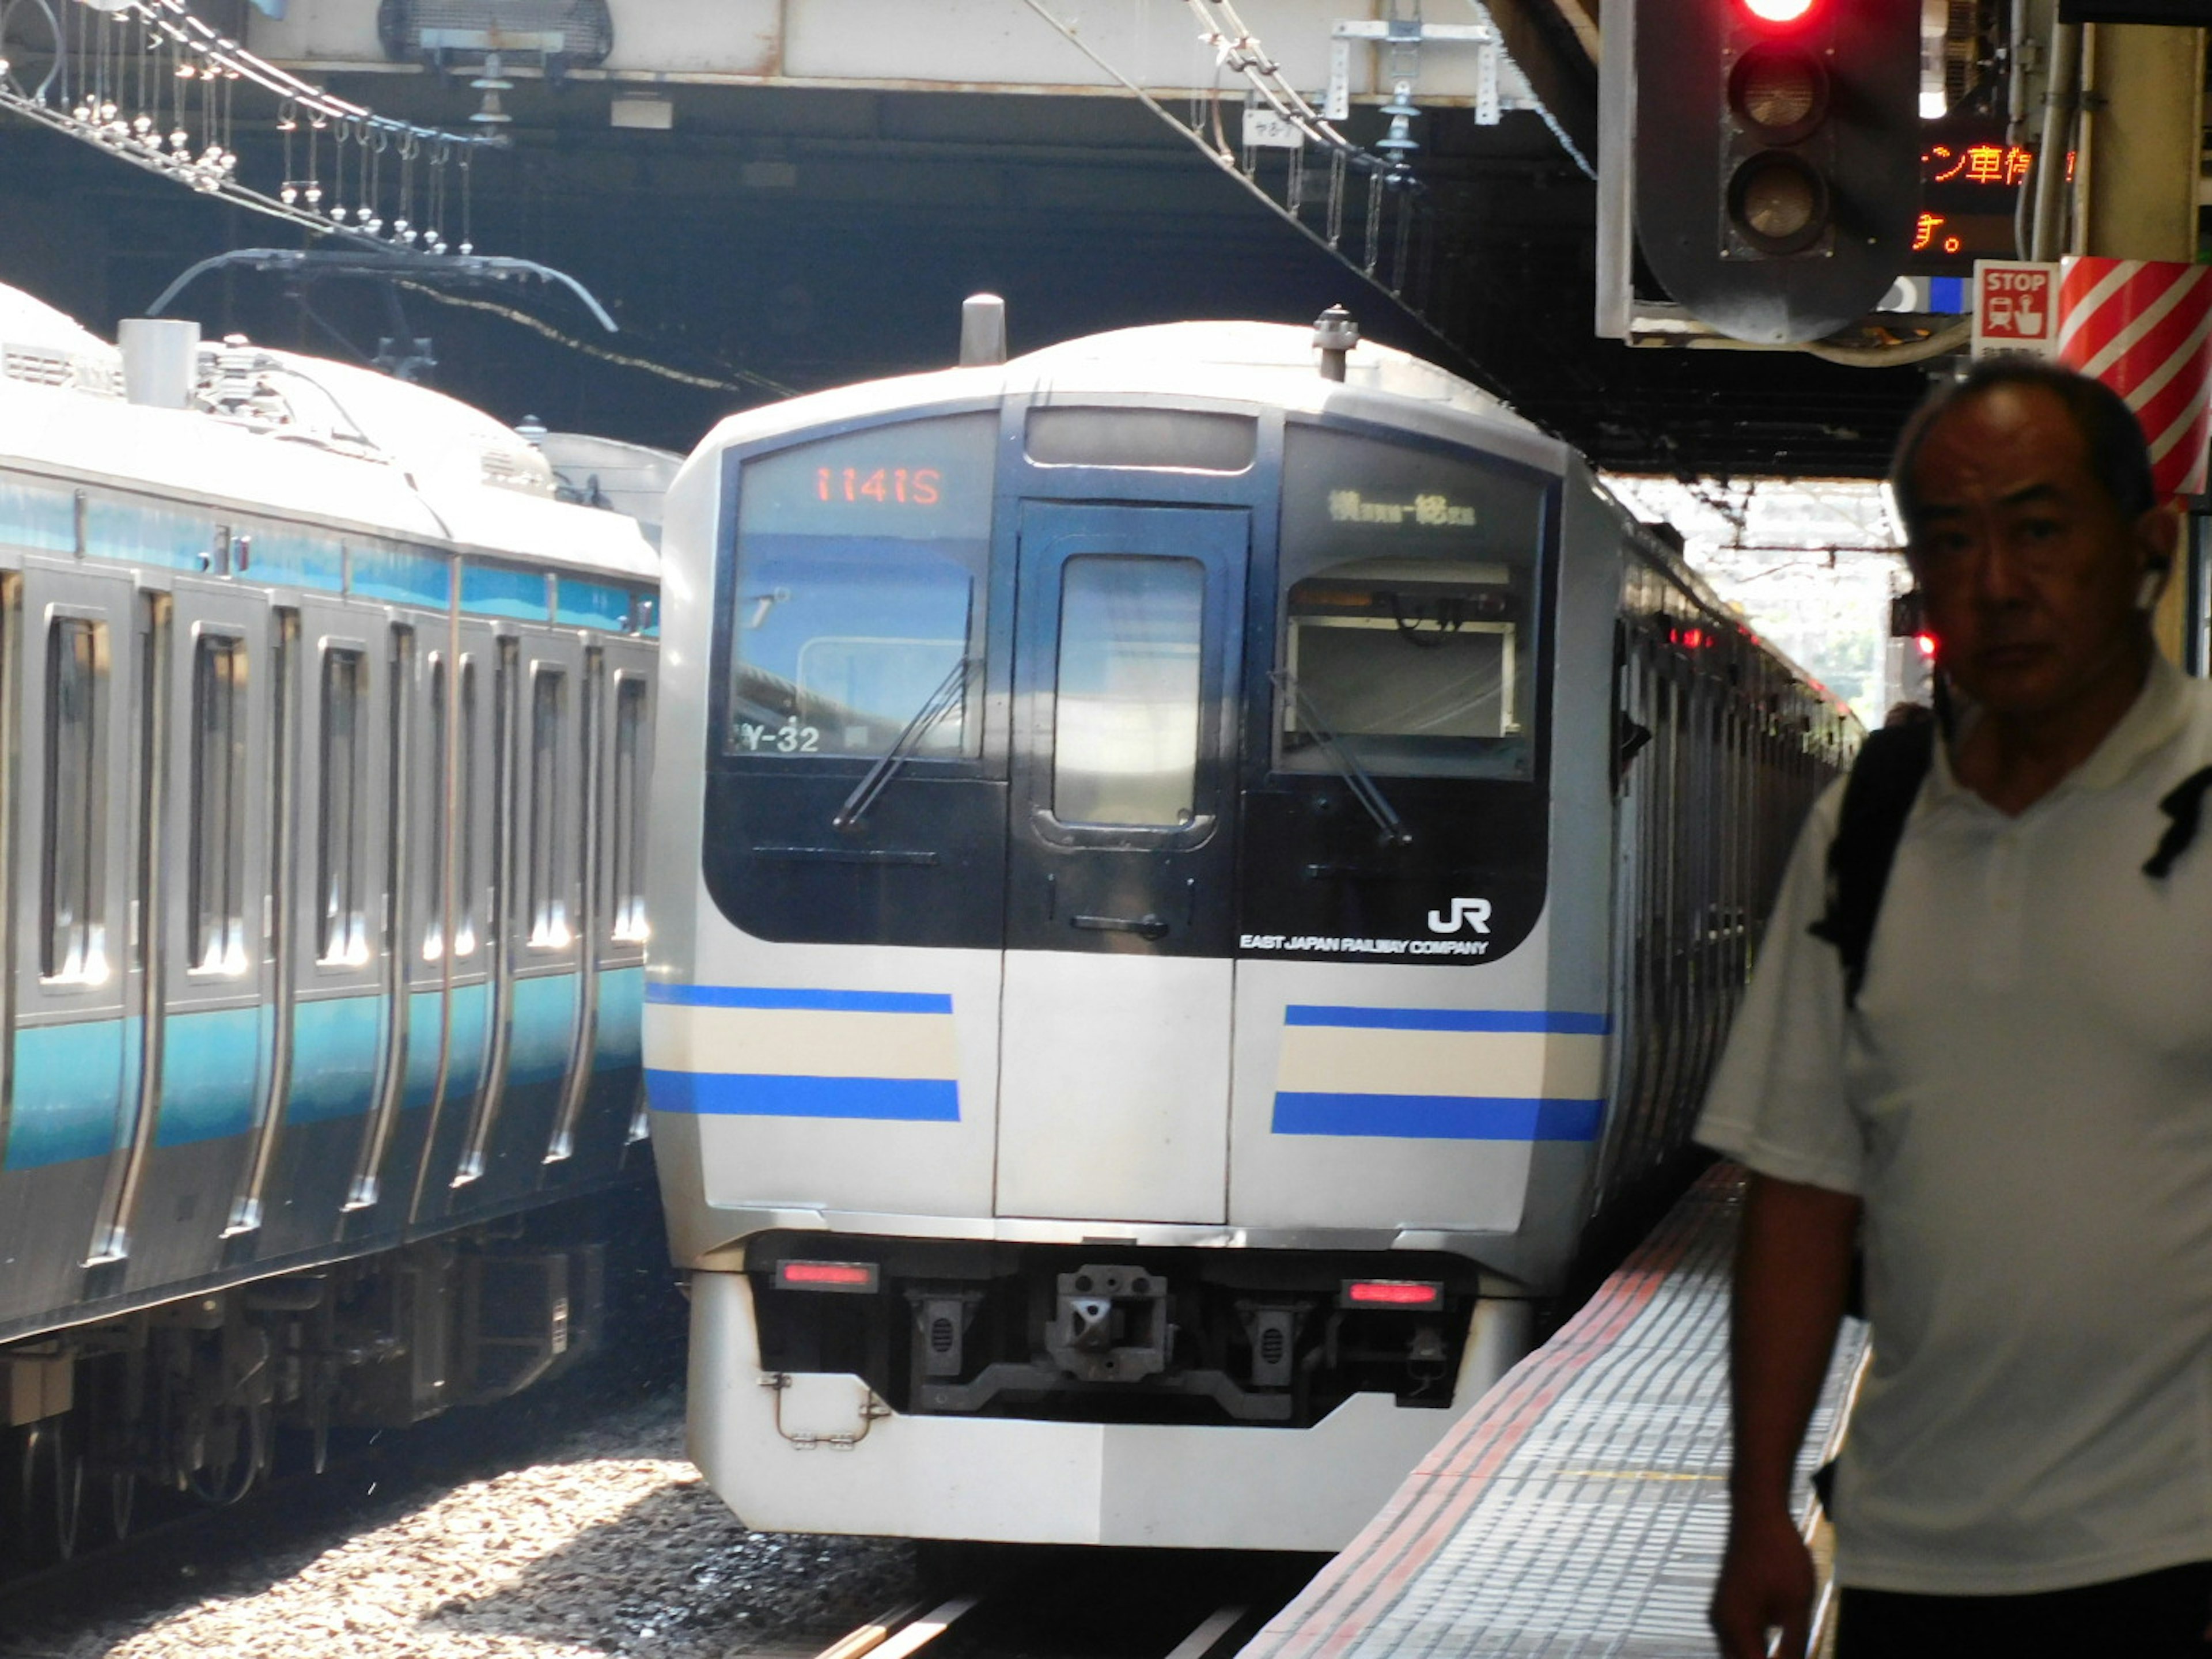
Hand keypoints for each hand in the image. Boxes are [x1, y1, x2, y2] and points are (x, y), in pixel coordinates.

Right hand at [1710, 1503, 1815, 1658]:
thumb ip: (1794, 1646)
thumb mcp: (1796, 1605)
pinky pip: (1739, 1639)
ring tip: (1788, 1651)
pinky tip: (1778, 1648)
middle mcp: (1722, 1624)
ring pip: (1738, 1654)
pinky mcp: (1728, 1605)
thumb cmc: (1780, 1556)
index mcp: (1737, 1627)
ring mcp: (1722, 1614)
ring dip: (1758, 1657)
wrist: (1758, 1513)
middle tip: (1792, 1655)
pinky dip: (1755, 1649)